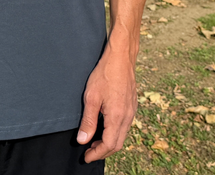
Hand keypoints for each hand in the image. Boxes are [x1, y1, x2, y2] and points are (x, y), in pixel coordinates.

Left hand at [76, 46, 137, 162]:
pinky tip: (105, 127)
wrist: (121, 58)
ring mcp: (131, 111)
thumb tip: (82, 140)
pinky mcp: (131, 105)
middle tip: (88, 152)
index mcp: (118, 117)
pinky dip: (114, 132)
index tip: (86, 157)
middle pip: (117, 143)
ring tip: (94, 142)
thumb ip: (88, 121)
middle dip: (103, 151)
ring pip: (122, 135)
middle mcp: (128, 117)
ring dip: (109, 142)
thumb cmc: (105, 74)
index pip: (109, 145)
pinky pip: (125, 125)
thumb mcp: (91, 97)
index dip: (97, 153)